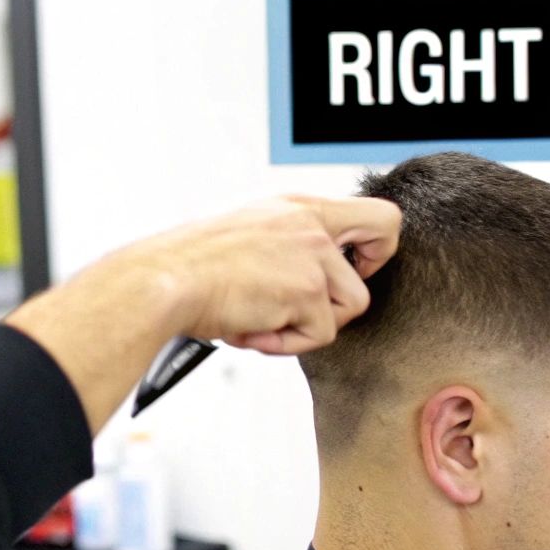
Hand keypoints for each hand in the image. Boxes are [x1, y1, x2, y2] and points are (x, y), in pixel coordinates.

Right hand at [118, 195, 400, 355]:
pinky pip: (320, 334)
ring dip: (310, 324)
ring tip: (263, 321)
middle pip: (385, 244)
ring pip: (351, 304)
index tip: (349, 267)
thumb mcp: (247, 234)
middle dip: (358, 280)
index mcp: (295, 206)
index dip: (373, 244)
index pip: (374, 210)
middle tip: (317, 301)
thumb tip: (302, 281)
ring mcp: (313, 255)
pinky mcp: (307, 290)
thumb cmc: (190, 265)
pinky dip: (285, 343)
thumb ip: (284, 245)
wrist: (165, 280)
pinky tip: (252, 330)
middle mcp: (310, 223)